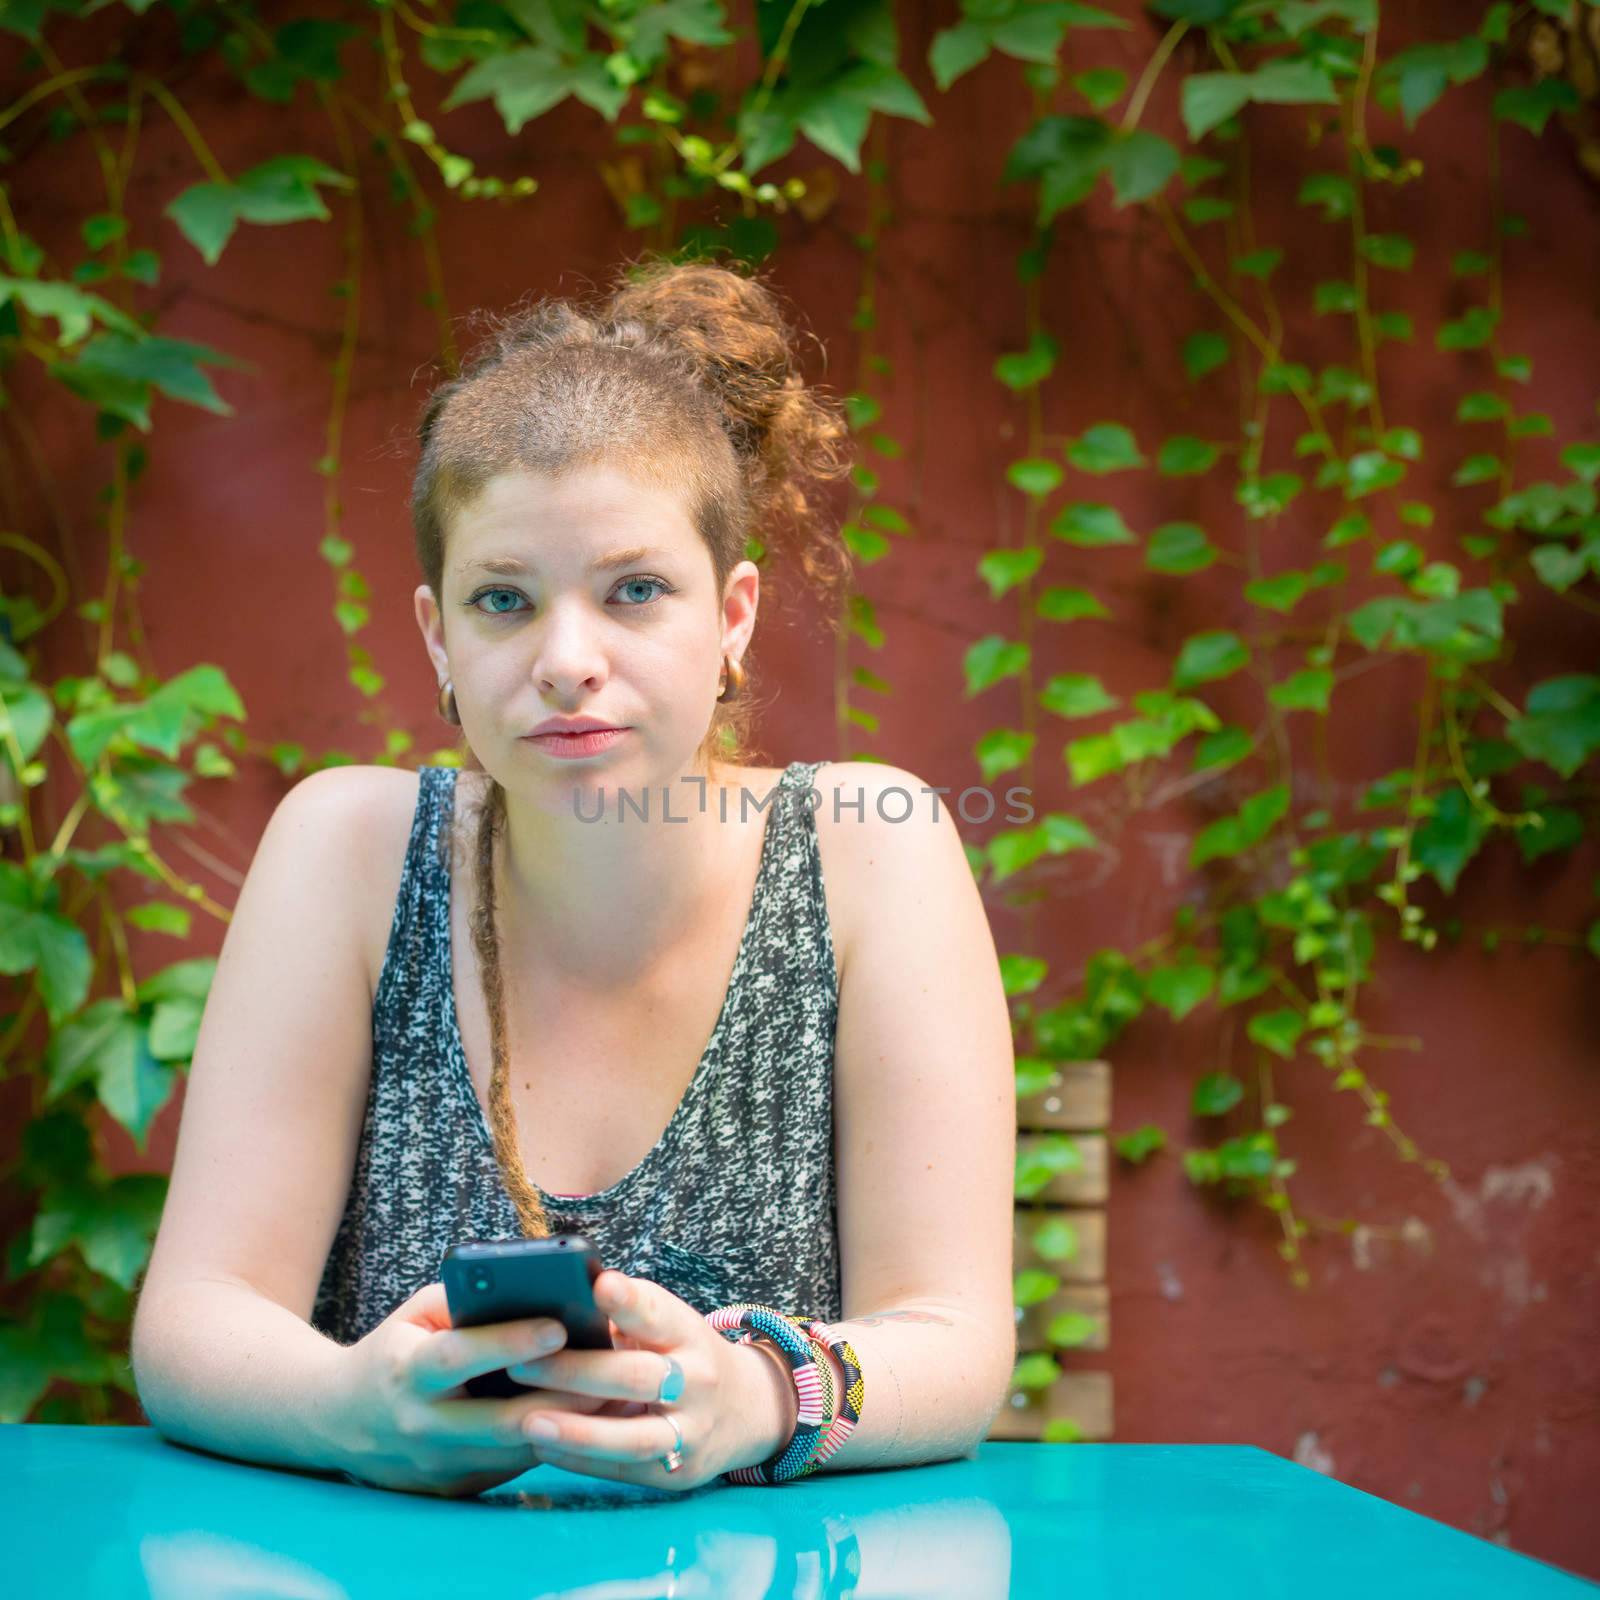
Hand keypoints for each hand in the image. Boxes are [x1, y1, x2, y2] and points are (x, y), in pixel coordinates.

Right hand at [330, 1279, 614, 1497]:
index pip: (463, 1357)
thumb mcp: (417, 1314)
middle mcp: (421, 1425)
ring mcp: (437, 1465)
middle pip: (503, 1418)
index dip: (512, 1341)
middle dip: (564, 1394)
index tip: (561, 1326)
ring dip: (571, 1421)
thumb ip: (467, 1303)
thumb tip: (534, 1292)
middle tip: (616, 1368)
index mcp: (408, 1371)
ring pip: (517, 1447)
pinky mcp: (454, 1489)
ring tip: (620, 1390)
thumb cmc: (393, 1351)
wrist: (337, 1421)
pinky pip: (513, 1464)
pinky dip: (553, 1438)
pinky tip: (591, 1414)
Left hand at [506, 1268, 777, 1490]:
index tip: (598, 1285)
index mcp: (689, 1333)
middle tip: (520, 1363)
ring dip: (577, 1432)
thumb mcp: (670, 1327)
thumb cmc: (683, 1356)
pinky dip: (579, 1459)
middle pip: (636, 1376)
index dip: (629, 1300)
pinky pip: (622, 1470)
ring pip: (633, 1437)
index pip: (659, 1312)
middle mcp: (696, 1381)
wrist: (745, 1410)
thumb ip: (626, 1316)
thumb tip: (557, 1297)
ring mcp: (691, 1432)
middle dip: (576, 1371)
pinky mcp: (678, 1474)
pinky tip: (542, 1447)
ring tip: (528, 1422)